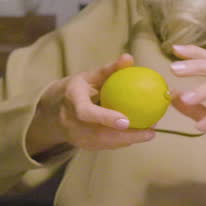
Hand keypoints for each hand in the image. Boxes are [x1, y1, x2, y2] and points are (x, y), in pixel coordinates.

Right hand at [25, 53, 156, 154]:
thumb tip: (129, 58)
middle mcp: (71, 121)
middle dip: (126, 136)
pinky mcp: (83, 145)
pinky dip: (123, 141)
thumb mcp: (90, 76)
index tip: (126, 121)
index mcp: (72, 100)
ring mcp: (76, 136)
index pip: (86, 112)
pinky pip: (106, 146)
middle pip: (99, 134)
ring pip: (105, 143)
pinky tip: (139, 135)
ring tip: (149, 133)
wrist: (55, 111)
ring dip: (129, 140)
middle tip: (150, 131)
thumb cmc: (77, 89)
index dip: (105, 118)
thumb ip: (109, 70)